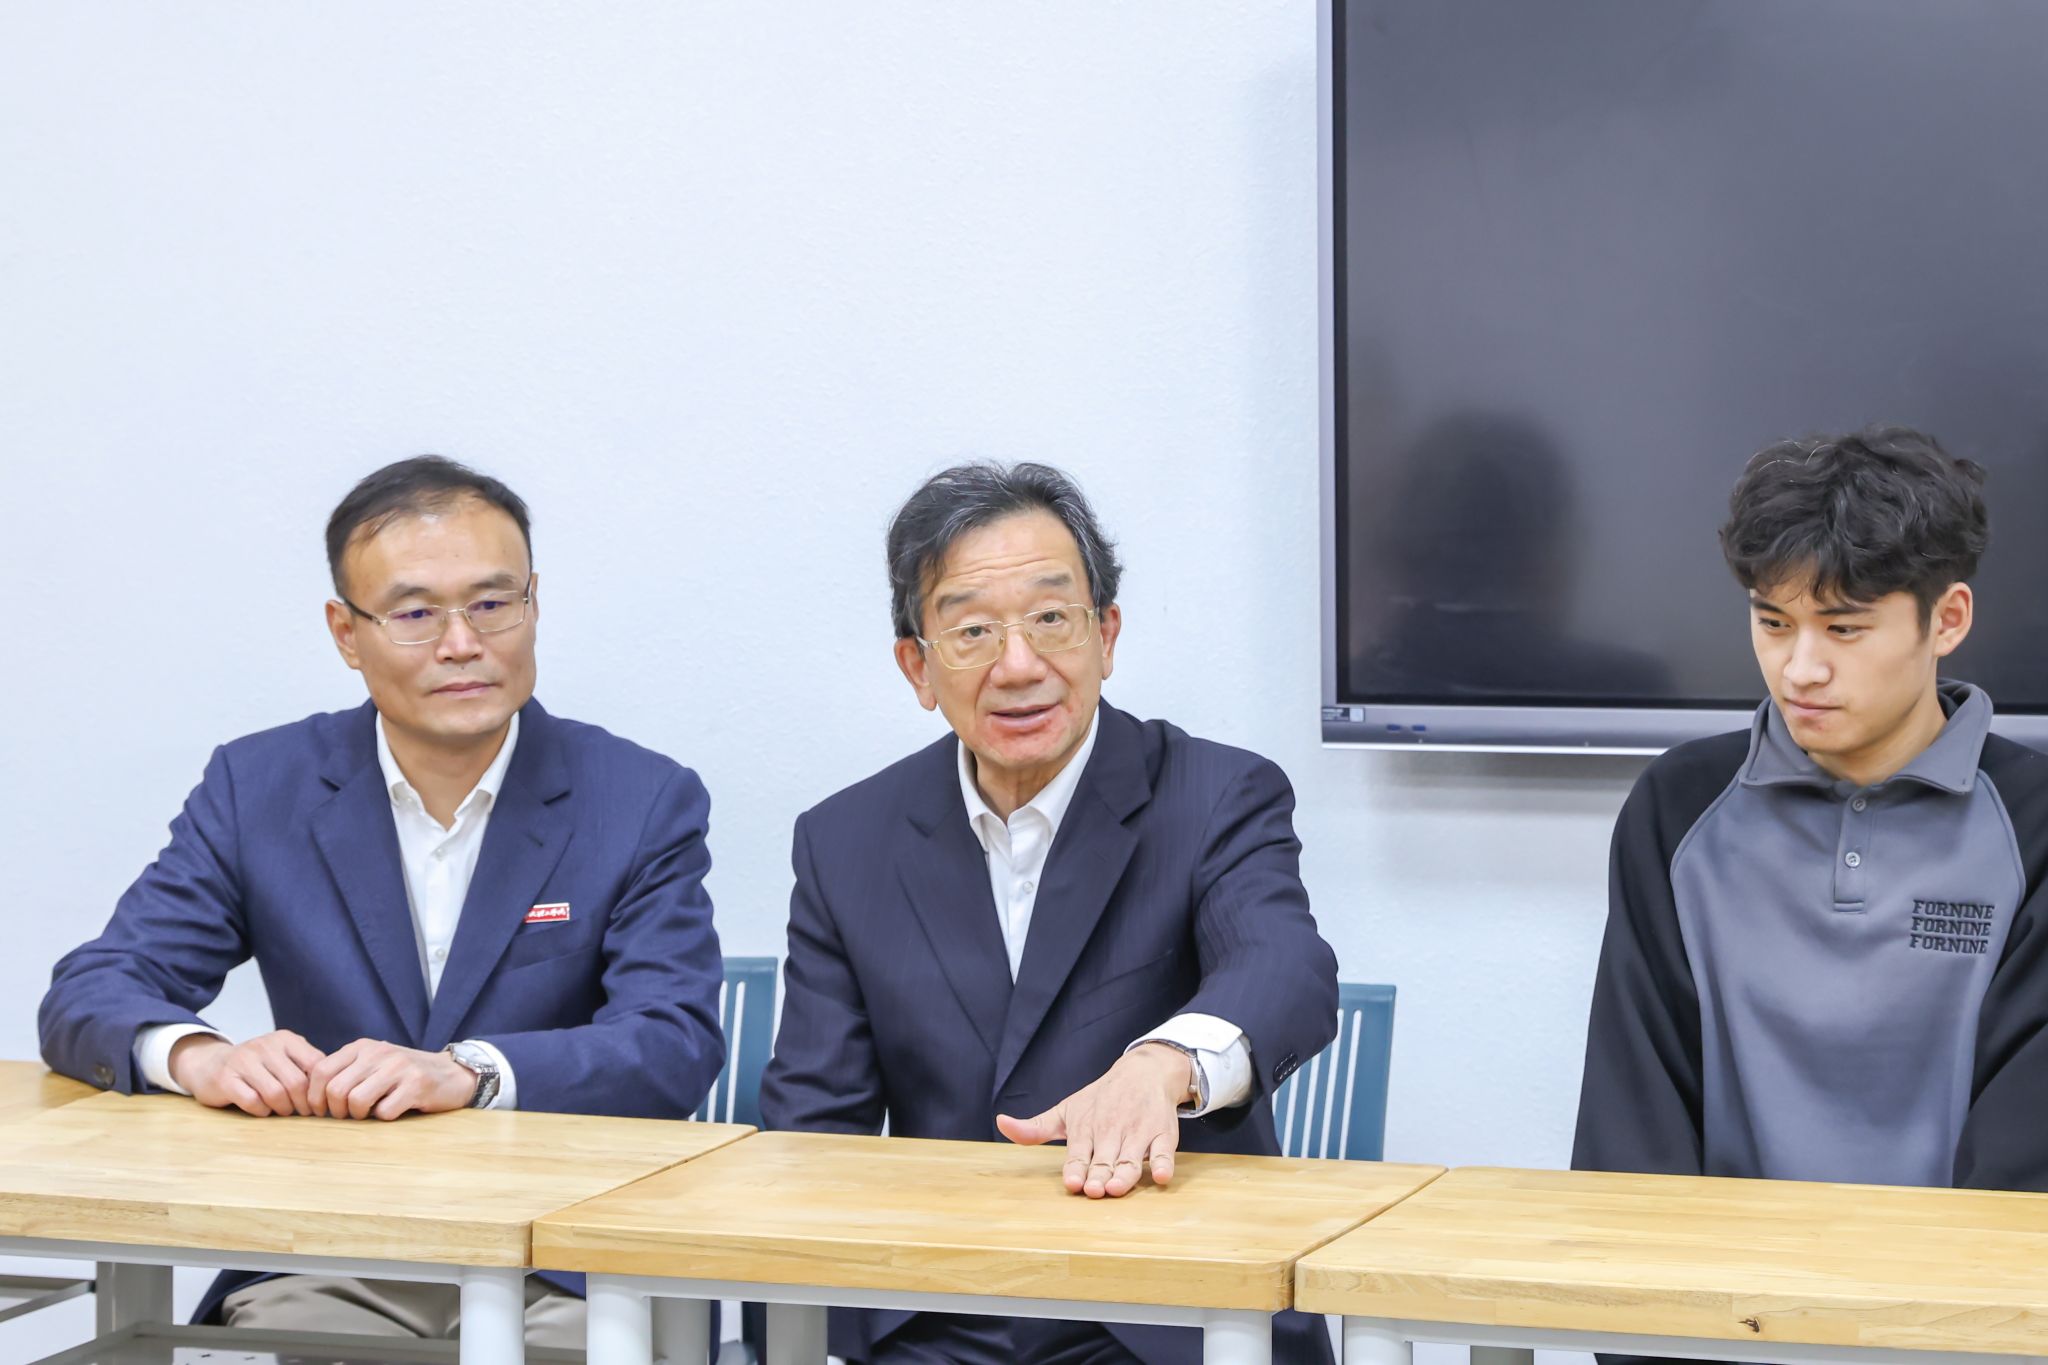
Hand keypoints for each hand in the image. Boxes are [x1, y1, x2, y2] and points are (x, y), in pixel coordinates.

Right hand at [169, 1029, 325, 1116]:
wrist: (209, 1064)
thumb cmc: (257, 1066)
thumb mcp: (283, 1056)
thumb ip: (306, 1066)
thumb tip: (334, 1087)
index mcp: (285, 1039)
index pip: (316, 1064)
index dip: (321, 1089)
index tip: (321, 1104)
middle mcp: (265, 1046)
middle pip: (297, 1082)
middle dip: (304, 1103)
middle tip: (304, 1113)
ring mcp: (243, 1061)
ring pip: (276, 1093)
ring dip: (283, 1109)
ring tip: (284, 1111)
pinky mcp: (225, 1079)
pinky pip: (252, 1102)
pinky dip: (262, 1111)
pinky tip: (263, 1110)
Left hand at [305, 1039, 476, 1120]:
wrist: (452, 1074)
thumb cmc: (405, 1075)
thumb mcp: (373, 1063)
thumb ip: (346, 1072)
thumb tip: (309, 1098)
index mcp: (362, 1046)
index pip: (320, 1070)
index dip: (314, 1097)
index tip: (321, 1111)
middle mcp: (378, 1052)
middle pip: (335, 1090)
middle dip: (337, 1111)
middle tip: (349, 1116)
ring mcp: (398, 1067)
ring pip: (357, 1101)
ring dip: (360, 1116)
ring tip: (371, 1113)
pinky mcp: (416, 1084)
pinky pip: (384, 1112)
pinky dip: (385, 1117)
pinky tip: (396, 1110)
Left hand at [995, 1043, 1192, 1198]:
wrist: (1143, 1072)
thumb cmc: (1100, 1099)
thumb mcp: (1066, 1111)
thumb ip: (1036, 1127)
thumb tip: (1001, 1123)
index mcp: (1086, 1128)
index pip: (1079, 1153)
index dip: (1076, 1168)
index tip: (1073, 1182)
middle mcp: (1111, 1131)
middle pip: (1105, 1160)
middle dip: (1099, 1175)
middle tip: (1094, 1190)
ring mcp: (1139, 1133)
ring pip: (1132, 1159)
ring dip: (1125, 1173)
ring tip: (1117, 1187)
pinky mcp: (1163, 1134)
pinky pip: (1165, 1152)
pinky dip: (1163, 1163)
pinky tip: (1161, 1176)